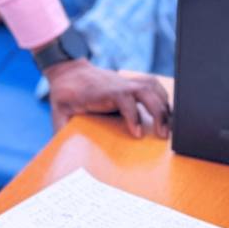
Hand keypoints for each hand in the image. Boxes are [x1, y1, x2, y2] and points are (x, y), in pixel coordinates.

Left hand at [45, 60, 171, 137]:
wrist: (68, 72)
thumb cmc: (65, 95)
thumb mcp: (59, 113)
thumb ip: (62, 131)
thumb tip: (60, 156)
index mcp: (101, 91)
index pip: (123, 97)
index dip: (132, 115)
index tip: (137, 134)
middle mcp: (118, 84)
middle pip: (145, 90)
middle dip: (158, 111)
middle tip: (163, 135)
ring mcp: (126, 82)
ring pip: (152, 87)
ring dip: (164, 105)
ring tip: (169, 128)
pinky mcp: (132, 83)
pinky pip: (153, 85)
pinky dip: (163, 97)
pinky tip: (168, 113)